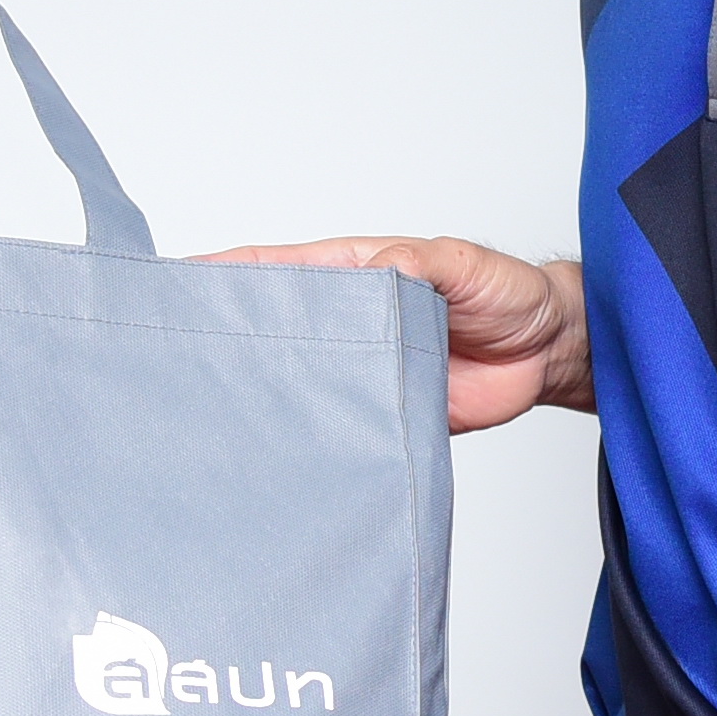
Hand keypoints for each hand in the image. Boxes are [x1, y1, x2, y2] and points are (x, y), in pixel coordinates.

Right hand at [205, 238, 584, 430]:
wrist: (549, 354)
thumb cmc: (508, 292)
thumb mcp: (462, 264)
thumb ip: (414, 263)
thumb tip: (371, 268)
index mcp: (350, 275)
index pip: (271, 270)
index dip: (218, 275)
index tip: (167, 285)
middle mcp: (345, 324)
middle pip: (268, 330)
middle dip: (220, 342)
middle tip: (167, 362)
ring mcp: (360, 372)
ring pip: (294, 383)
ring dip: (257, 395)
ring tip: (203, 413)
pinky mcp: (381, 416)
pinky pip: (335, 428)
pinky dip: (307, 438)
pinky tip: (276, 452)